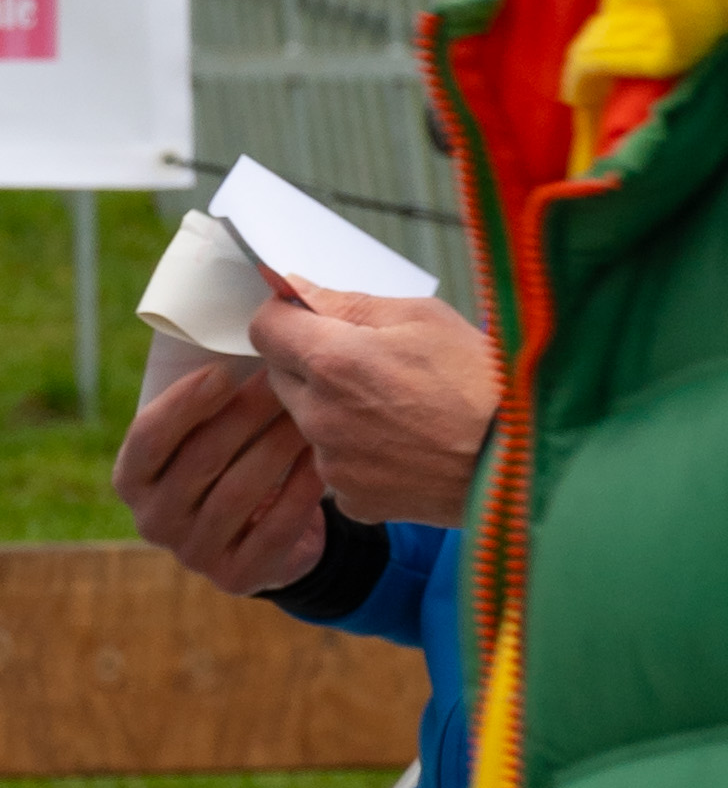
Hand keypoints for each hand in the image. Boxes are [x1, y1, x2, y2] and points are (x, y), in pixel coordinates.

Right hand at [113, 354, 329, 595]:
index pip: (147, 439)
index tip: (222, 371)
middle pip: (200, 460)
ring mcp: (193, 553)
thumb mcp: (208, 430)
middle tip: (287, 375)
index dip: (182, 405)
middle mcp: (154, 520)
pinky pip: (273, 529)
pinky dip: (301, 490)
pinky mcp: (236, 576)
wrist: (266, 533)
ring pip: (239, 491)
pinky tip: (324, 460)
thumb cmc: (235, 460)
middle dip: (246, 413)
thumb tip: (245, 321)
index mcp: (134, 478)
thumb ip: (210, 395)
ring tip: (313, 410)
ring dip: (278, 445)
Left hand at [248, 280, 497, 527]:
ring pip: (309, 424)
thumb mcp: (423, 318)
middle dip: (310, 363)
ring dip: (334, 410)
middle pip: (282, 377)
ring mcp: (333, 465)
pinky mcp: (352, 500)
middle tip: (368, 362)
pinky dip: (358, 454)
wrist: (523, 462)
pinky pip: (337, 466)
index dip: (284, 317)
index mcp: (333, 361)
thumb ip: (349, 304)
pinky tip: (403, 446)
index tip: (307, 317)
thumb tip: (297, 288)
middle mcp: (320, 416)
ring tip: (396, 407)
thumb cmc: (483, 379)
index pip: (264, 328)